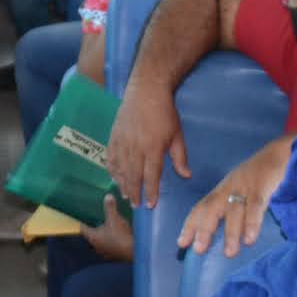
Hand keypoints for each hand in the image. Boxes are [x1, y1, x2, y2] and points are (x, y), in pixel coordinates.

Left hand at [83, 194, 134, 261]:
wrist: (134, 252)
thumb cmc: (120, 236)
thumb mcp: (115, 219)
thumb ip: (110, 207)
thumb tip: (107, 196)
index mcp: (93, 237)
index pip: (83, 228)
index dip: (83, 220)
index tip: (85, 213)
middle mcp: (96, 245)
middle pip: (92, 234)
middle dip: (94, 225)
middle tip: (98, 216)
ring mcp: (105, 251)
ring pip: (101, 239)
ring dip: (103, 232)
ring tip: (108, 223)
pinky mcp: (114, 253)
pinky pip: (109, 243)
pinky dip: (111, 238)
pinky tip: (117, 233)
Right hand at [106, 88, 186, 207]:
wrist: (146, 91)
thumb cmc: (165, 113)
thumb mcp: (177, 134)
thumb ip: (179, 157)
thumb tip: (186, 176)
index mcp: (153, 147)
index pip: (151, 174)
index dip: (151, 191)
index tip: (151, 204)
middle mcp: (135, 147)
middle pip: (133, 175)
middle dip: (135, 191)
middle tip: (136, 205)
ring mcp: (122, 141)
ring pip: (120, 168)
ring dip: (123, 183)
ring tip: (126, 195)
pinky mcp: (114, 135)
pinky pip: (110, 157)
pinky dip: (111, 169)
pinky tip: (113, 177)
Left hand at [179, 137, 292, 257]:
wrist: (280, 153)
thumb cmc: (259, 176)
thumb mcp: (240, 189)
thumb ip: (232, 208)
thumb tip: (225, 236)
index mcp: (222, 189)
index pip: (202, 206)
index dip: (191, 224)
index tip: (181, 243)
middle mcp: (229, 187)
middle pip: (211, 207)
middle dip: (203, 228)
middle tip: (198, 249)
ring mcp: (245, 186)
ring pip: (234, 210)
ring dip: (231, 232)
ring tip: (229, 253)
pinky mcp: (262, 186)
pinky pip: (255, 206)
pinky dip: (252, 222)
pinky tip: (250, 239)